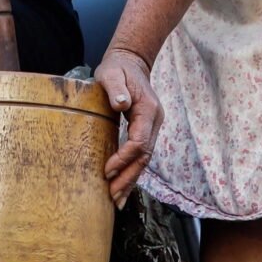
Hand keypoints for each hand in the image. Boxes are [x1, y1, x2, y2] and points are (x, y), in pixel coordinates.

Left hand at [95, 48, 162, 207]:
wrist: (132, 62)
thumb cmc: (118, 68)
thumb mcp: (112, 73)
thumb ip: (116, 88)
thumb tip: (121, 103)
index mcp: (148, 109)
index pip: (139, 141)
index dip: (124, 158)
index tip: (106, 170)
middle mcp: (154, 121)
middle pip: (144, 156)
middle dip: (129, 178)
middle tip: (113, 196)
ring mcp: (152, 127)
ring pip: (144, 159)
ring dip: (131, 179)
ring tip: (116, 199)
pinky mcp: (145, 131)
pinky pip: (140, 155)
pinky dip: (132, 171)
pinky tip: (122, 186)